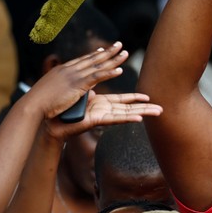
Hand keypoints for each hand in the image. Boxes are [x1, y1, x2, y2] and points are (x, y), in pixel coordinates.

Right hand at [22, 42, 130, 120]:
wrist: (32, 105)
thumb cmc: (37, 102)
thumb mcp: (50, 91)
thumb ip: (60, 88)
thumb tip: (67, 90)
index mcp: (62, 70)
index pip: (81, 60)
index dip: (93, 55)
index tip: (102, 50)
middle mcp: (69, 69)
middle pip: (93, 58)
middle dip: (107, 52)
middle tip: (119, 44)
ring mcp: (74, 76)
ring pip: (98, 65)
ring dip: (113, 59)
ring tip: (125, 53)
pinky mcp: (78, 84)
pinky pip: (97, 77)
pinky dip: (109, 73)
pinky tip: (120, 70)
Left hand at [43, 91, 161, 142]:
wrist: (50, 122)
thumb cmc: (62, 110)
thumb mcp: (79, 95)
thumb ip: (88, 92)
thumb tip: (92, 90)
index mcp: (101, 103)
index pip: (122, 100)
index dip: (135, 98)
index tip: (148, 97)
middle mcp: (104, 110)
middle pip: (129, 108)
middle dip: (145, 108)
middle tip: (161, 109)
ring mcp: (102, 116)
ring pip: (126, 114)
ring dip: (142, 113)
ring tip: (158, 113)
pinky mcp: (97, 121)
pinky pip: (115, 119)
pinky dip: (128, 118)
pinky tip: (139, 118)